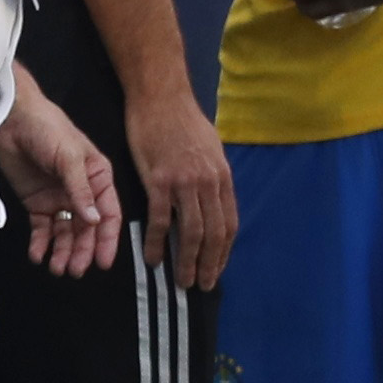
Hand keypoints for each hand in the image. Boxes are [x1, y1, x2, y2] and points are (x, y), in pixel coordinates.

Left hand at [0, 76, 125, 279]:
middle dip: (81, 251)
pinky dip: (41, 243)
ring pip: (65, 233)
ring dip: (62, 251)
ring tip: (56, 268)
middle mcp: (82, 192)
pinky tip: (37, 255)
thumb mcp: (69, 158)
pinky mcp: (37, 202)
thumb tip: (94, 221)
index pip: (109, 214)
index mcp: (98, 178)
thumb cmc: (48, 128)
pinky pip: (42, 229)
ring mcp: (59, 198)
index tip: (102, 262)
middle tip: (74, 270)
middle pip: (86, 229)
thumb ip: (81, 191)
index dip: (107, 240)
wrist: (11, 119)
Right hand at [123, 83, 234, 290]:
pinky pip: (161, 220)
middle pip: (214, 234)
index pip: (229, 224)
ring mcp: (185, 183)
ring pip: (192, 233)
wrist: (159, 97)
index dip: (224, 252)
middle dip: (209, 264)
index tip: (217, 270)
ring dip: (187, 262)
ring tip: (182, 281)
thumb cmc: (182, 120)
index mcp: (222, 177)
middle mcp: (208, 183)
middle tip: (202, 286)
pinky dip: (158, 243)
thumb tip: (214, 198)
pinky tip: (154, 259)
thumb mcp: (210, 148)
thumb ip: (213, 176)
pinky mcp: (159, 181)